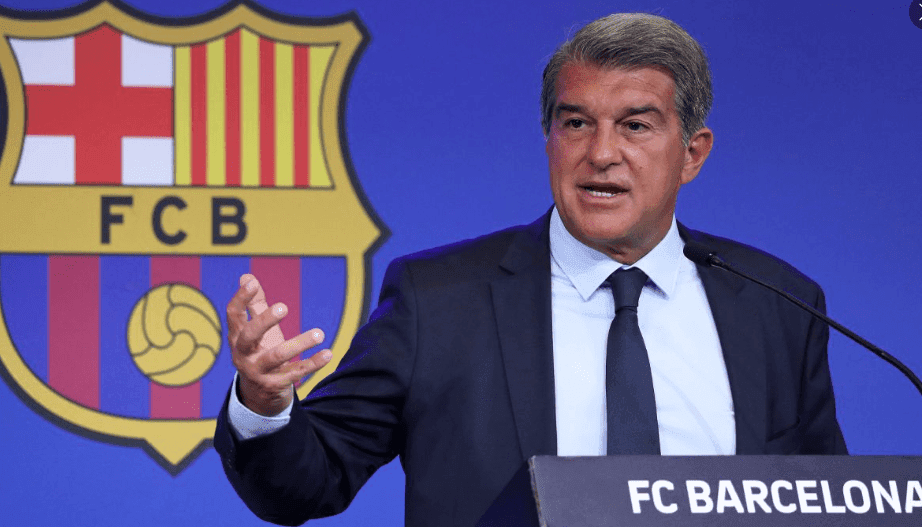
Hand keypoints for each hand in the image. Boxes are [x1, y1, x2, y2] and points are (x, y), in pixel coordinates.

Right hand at [227, 274, 332, 415]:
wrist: (258, 394)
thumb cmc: (259, 352)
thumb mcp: (255, 330)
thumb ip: (253, 304)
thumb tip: (246, 276)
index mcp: (237, 337)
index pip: (233, 315)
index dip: (240, 298)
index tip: (253, 283)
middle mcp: (243, 355)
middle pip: (249, 337)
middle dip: (264, 321)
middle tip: (283, 306)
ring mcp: (258, 371)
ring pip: (277, 357)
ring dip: (299, 344)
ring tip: (320, 333)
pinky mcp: (275, 385)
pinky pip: (296, 373)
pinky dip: (313, 364)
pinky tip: (328, 353)